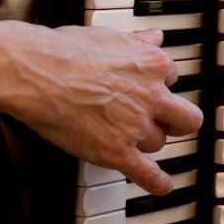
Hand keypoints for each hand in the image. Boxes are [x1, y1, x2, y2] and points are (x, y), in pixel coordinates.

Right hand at [0, 14, 200, 193]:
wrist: (38, 75)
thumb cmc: (66, 52)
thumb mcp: (110, 37)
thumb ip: (137, 41)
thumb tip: (154, 37)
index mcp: (152, 65)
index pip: (172, 78)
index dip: (158, 84)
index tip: (149, 88)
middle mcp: (151, 96)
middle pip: (185, 117)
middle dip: (177, 120)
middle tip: (167, 122)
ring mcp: (135, 126)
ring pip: (159, 142)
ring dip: (147, 141)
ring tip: (130, 138)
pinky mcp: (116, 151)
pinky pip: (147, 173)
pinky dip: (157, 182)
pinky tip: (163, 186)